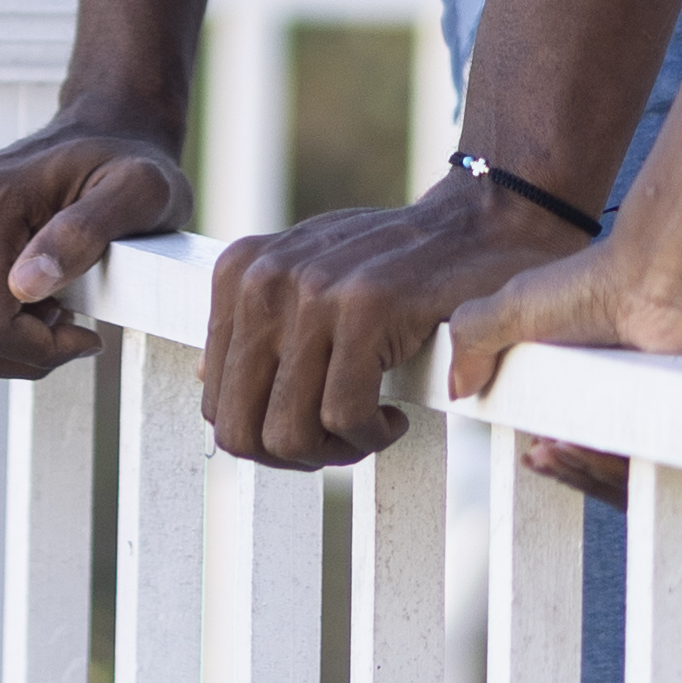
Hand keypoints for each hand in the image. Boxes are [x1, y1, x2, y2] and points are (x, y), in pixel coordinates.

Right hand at [0, 115, 188, 380]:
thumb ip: (85, 233)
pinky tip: (23, 308)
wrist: (102, 131)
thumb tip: (26, 286)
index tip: (86, 334)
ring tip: (45, 315)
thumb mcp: (137, 193)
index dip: (41, 350)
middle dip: (20, 355)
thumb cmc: (126, 165)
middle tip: (69, 326)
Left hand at [199, 176, 588, 470]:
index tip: (317, 427)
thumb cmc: (397, 263)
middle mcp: (262, 278)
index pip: (215, 403)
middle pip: (239, 430)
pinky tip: (394, 416)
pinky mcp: (364, 308)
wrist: (482, 225)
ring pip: (288, 433)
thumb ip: (257, 322)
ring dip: (335, 452)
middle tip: (341, 442)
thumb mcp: (309, 274)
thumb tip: (199, 373)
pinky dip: (371, 437)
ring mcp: (311, 290)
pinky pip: (344, 417)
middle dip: (292, 458)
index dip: (267, 439)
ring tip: (370, 427)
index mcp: (239, 274)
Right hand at [446, 227, 681, 507]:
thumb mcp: (515, 305)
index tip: (529, 452)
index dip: (547, 455)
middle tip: (539, 453)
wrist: (662, 281)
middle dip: (560, 467)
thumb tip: (455, 388)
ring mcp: (654, 415)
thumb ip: (473, 338)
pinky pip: (648, 474)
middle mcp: (622, 398)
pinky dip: (611, 470)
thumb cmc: (597, 284)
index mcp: (588, 378)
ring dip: (579, 472)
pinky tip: (587, 448)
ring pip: (617, 476)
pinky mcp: (681, 429)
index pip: (568, 435)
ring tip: (556, 448)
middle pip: (591, 463)